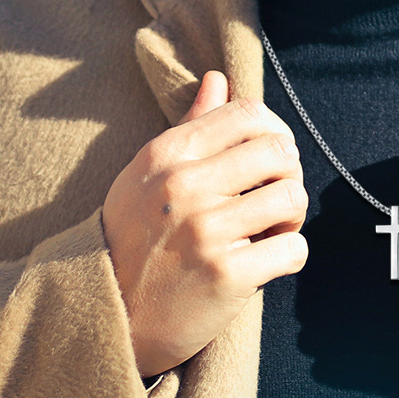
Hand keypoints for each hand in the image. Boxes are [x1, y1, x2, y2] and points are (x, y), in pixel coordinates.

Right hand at [102, 71, 307, 375]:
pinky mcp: (224, 275)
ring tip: (269, 231)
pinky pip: (293, 249)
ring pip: (292, 198)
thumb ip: (190, 127)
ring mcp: (204, 231)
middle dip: (289, 175)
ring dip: (291, 219)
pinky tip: (265, 263)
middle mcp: (183, 186)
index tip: (268, 161)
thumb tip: (218, 79)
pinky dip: (289, 256)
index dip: (273, 134)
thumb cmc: (132, 240)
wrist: (105, 318)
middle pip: (279, 151)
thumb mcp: (147, 175)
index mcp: (167, 154)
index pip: (248, 114)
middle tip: (273, 200)